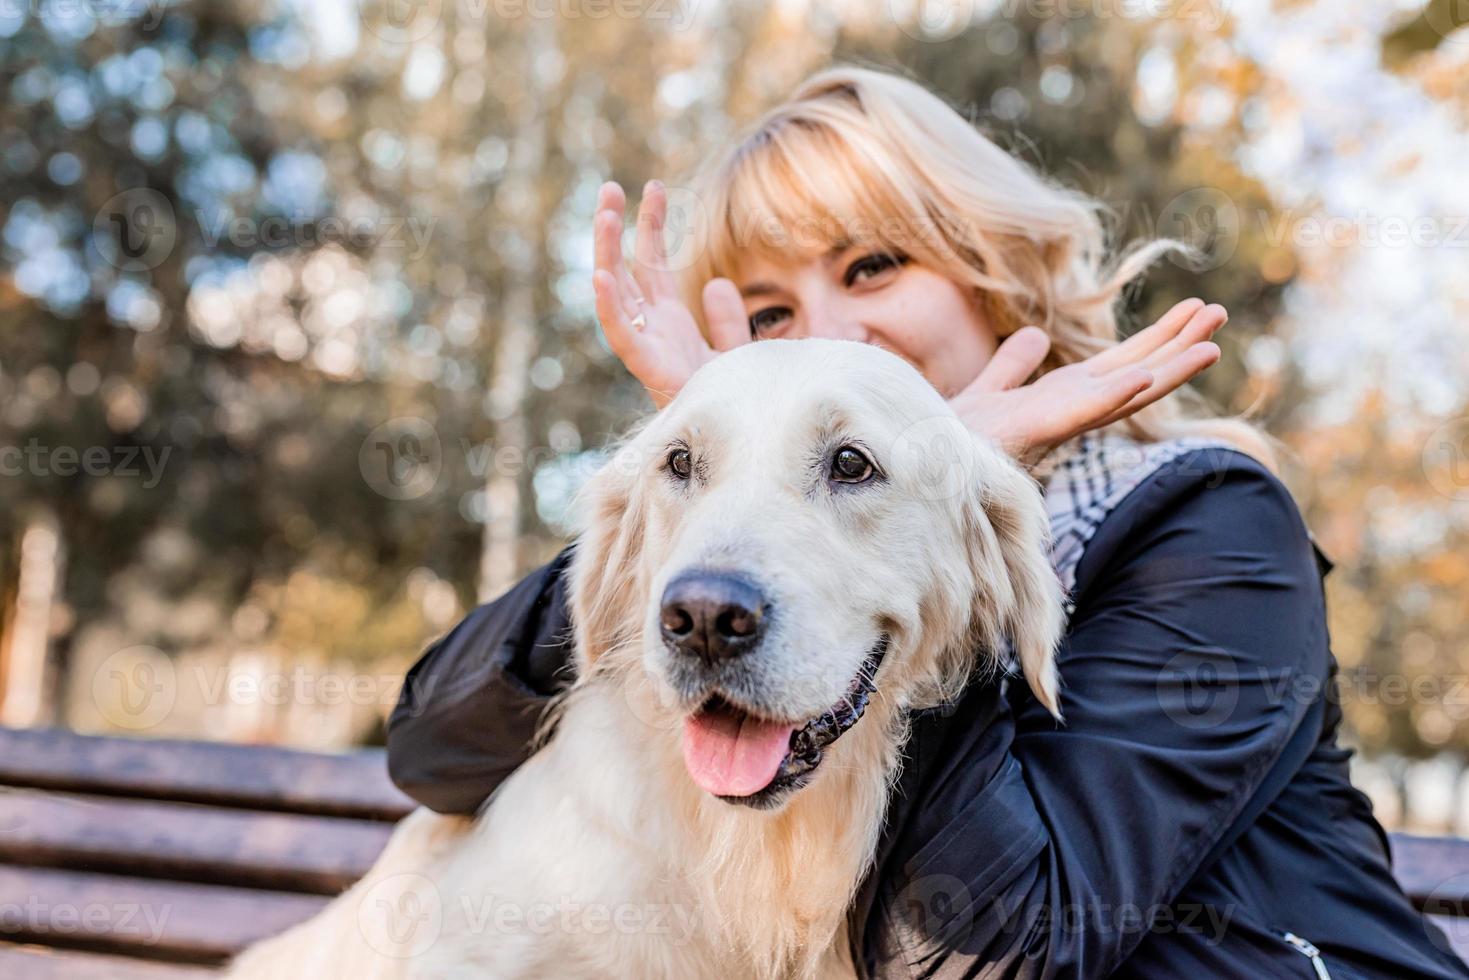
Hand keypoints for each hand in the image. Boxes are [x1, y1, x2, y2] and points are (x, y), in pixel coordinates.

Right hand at [591, 180, 749, 408]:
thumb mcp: (735, 355)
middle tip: (610, 187)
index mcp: (669, 326)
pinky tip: (601, 275)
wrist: (741, 444)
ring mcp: (649, 349)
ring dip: (608, 255)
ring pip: (618, 295)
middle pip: (626, 272)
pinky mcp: (651, 370)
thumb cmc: (734, 405)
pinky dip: (610, 308)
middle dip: (617, 230)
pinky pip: (624, 337)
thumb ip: (727, 322)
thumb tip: (718, 285)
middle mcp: (653, 334)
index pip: (652, 268)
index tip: (652, 189)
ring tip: (606, 214)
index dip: (650, 228)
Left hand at [949, 299, 1227, 466]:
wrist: (912, 466)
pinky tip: (1144, 378)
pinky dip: (1112, 398)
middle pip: (1133, 376)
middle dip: (1175, 346)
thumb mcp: (985, 392)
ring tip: (1212, 345)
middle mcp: (1061, 417)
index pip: (1118, 369)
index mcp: (1055, 403)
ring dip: (1166, 372)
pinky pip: (1076, 415)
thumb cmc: (946, 440)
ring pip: (1120, 396)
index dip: (1155, 342)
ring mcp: (1050, 428)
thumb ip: (1012, 367)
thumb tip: (1035, 337)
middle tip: (1220, 313)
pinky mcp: (1029, 436)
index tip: (1194, 313)